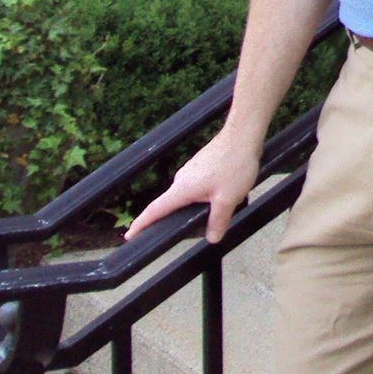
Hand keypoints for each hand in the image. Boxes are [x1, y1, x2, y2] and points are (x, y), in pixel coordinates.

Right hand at [127, 126, 263, 244]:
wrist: (243, 135)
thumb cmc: (234, 164)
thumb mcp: (228, 199)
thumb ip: (218, 221)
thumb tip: (211, 238)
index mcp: (182, 189)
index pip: (155, 210)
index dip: (141, 224)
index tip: (129, 234)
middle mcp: (182, 179)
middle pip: (172, 204)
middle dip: (178, 217)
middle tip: (186, 230)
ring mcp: (191, 170)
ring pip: (189, 194)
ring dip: (198, 204)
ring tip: (218, 208)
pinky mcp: (201, 165)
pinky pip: (198, 185)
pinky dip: (206, 194)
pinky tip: (223, 193)